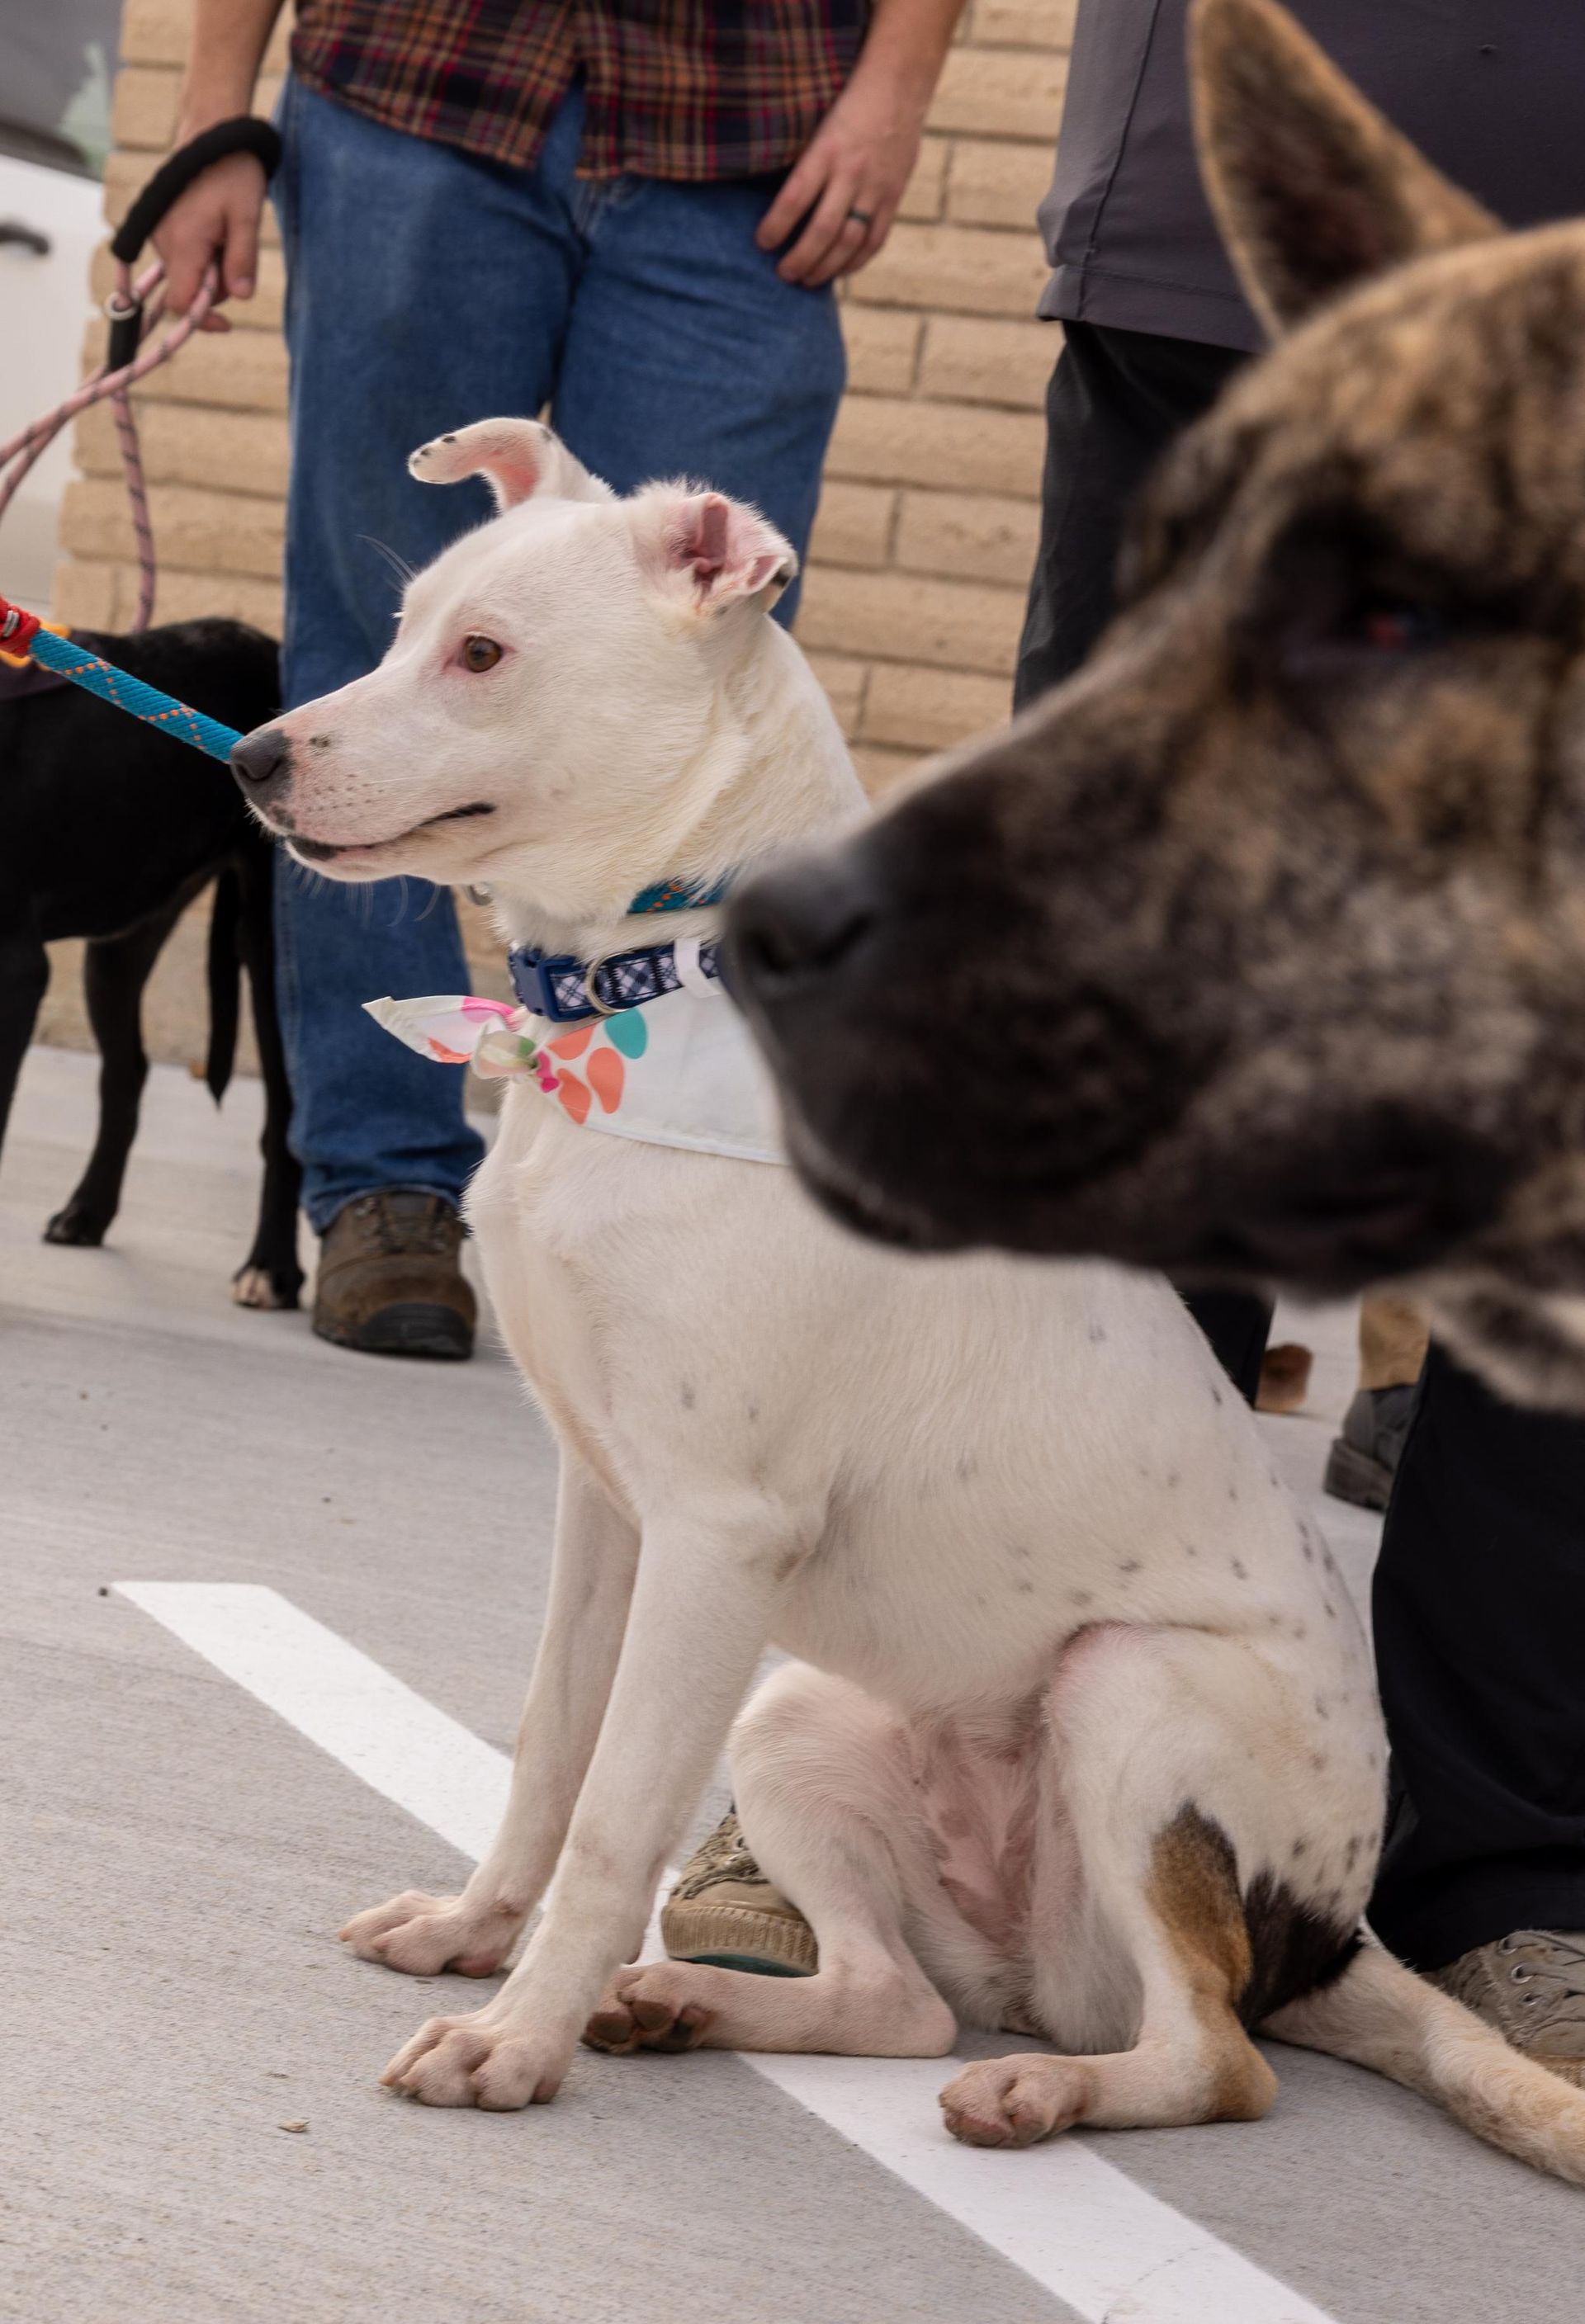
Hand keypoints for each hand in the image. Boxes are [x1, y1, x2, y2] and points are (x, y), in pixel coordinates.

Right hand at [150, 147, 268, 330]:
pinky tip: (215, 229)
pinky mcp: (160, 223)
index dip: (201, 318)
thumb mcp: (247, 218)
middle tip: (237, 252)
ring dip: (210, 267)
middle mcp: (162, 239)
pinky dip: (201, 253)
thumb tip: (241, 297)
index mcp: (183, 242)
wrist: (211, 131)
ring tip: (227, 231)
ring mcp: (158, 230)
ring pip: (185, 272)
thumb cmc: (232, 171)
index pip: (180, 302)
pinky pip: (180, 254)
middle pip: (186, 288)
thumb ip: (242, 261)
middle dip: (214, 287)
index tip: (226, 322)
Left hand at [757, 66, 930, 287]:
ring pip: (849, 242)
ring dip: (825, 268)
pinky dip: (855, 262)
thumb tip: (776, 208)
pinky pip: (874, 240)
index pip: (795, 198)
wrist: (897, 88)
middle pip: (823, 230)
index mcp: (826, 150)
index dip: (776, 226)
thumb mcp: (819, 128)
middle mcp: (851, 172)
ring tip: (806, 281)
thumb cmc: (846, 108)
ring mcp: (875, 187)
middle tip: (782, 274)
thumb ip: (805, 165)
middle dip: (799, 259)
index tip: (761, 243)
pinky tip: (838, 272)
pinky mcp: (893, 197)